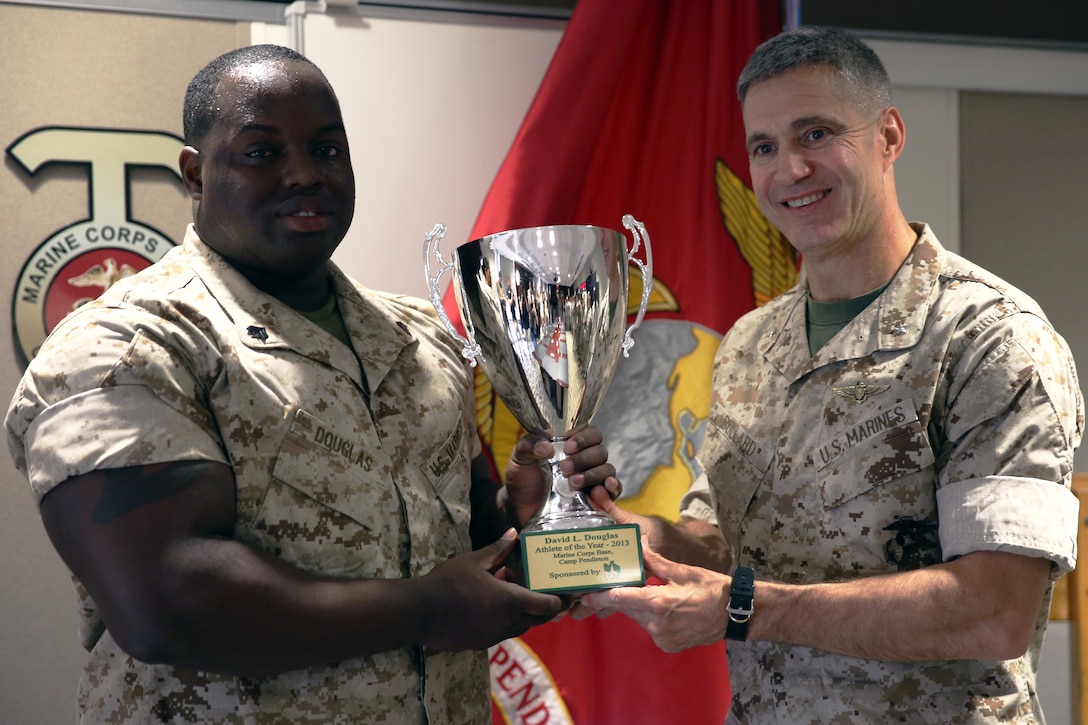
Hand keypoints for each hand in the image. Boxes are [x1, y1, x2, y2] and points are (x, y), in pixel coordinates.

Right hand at [418, 529, 563, 651]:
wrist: (420, 612)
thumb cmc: (449, 583)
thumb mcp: (474, 561)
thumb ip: (497, 550)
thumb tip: (514, 533)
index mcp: (511, 601)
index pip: (547, 606)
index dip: (560, 602)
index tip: (568, 595)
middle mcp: (508, 622)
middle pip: (538, 619)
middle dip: (546, 609)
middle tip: (548, 595)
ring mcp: (495, 636)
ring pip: (521, 627)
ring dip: (525, 615)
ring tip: (519, 597)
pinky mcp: (481, 643)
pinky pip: (503, 632)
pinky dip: (508, 621)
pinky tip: (495, 608)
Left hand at [503, 426, 618, 525]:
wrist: (520, 507)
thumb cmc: (523, 479)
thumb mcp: (520, 458)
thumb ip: (529, 445)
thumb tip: (547, 441)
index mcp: (571, 447)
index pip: (591, 433)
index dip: (583, 437)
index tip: (568, 446)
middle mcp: (586, 461)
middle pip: (600, 451)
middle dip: (584, 458)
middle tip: (565, 468)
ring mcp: (593, 480)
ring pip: (607, 469)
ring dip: (592, 474)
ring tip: (573, 483)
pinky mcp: (597, 500)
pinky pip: (615, 491)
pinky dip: (613, 488)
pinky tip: (603, 488)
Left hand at [577, 543, 730, 652]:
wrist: (735, 614)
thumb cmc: (711, 589)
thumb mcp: (681, 571)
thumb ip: (654, 561)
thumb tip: (638, 545)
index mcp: (658, 603)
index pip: (618, 599)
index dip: (598, 597)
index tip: (583, 594)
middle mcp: (656, 625)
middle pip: (627, 608)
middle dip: (619, 596)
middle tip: (611, 584)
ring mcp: (661, 638)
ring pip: (637, 617)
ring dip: (636, 605)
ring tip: (647, 590)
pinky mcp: (667, 644)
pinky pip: (649, 627)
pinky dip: (649, 616)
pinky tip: (661, 606)